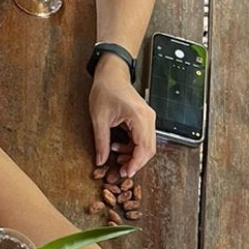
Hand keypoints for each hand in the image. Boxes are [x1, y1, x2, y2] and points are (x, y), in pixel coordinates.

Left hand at [90, 60, 156, 178]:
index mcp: (139, 117)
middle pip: (149, 149)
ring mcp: (148, 119)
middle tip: (121, 170)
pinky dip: (132, 147)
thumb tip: (101, 161)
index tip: (125, 173)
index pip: (144, 148)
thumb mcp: (99, 118)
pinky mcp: (145, 120)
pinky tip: (118, 146)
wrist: (111, 74)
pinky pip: (143, 139)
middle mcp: (148, 118)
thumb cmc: (106, 89)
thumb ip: (101, 142)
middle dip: (135, 162)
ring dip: (133, 155)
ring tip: (116, 157)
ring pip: (147, 146)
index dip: (136, 164)